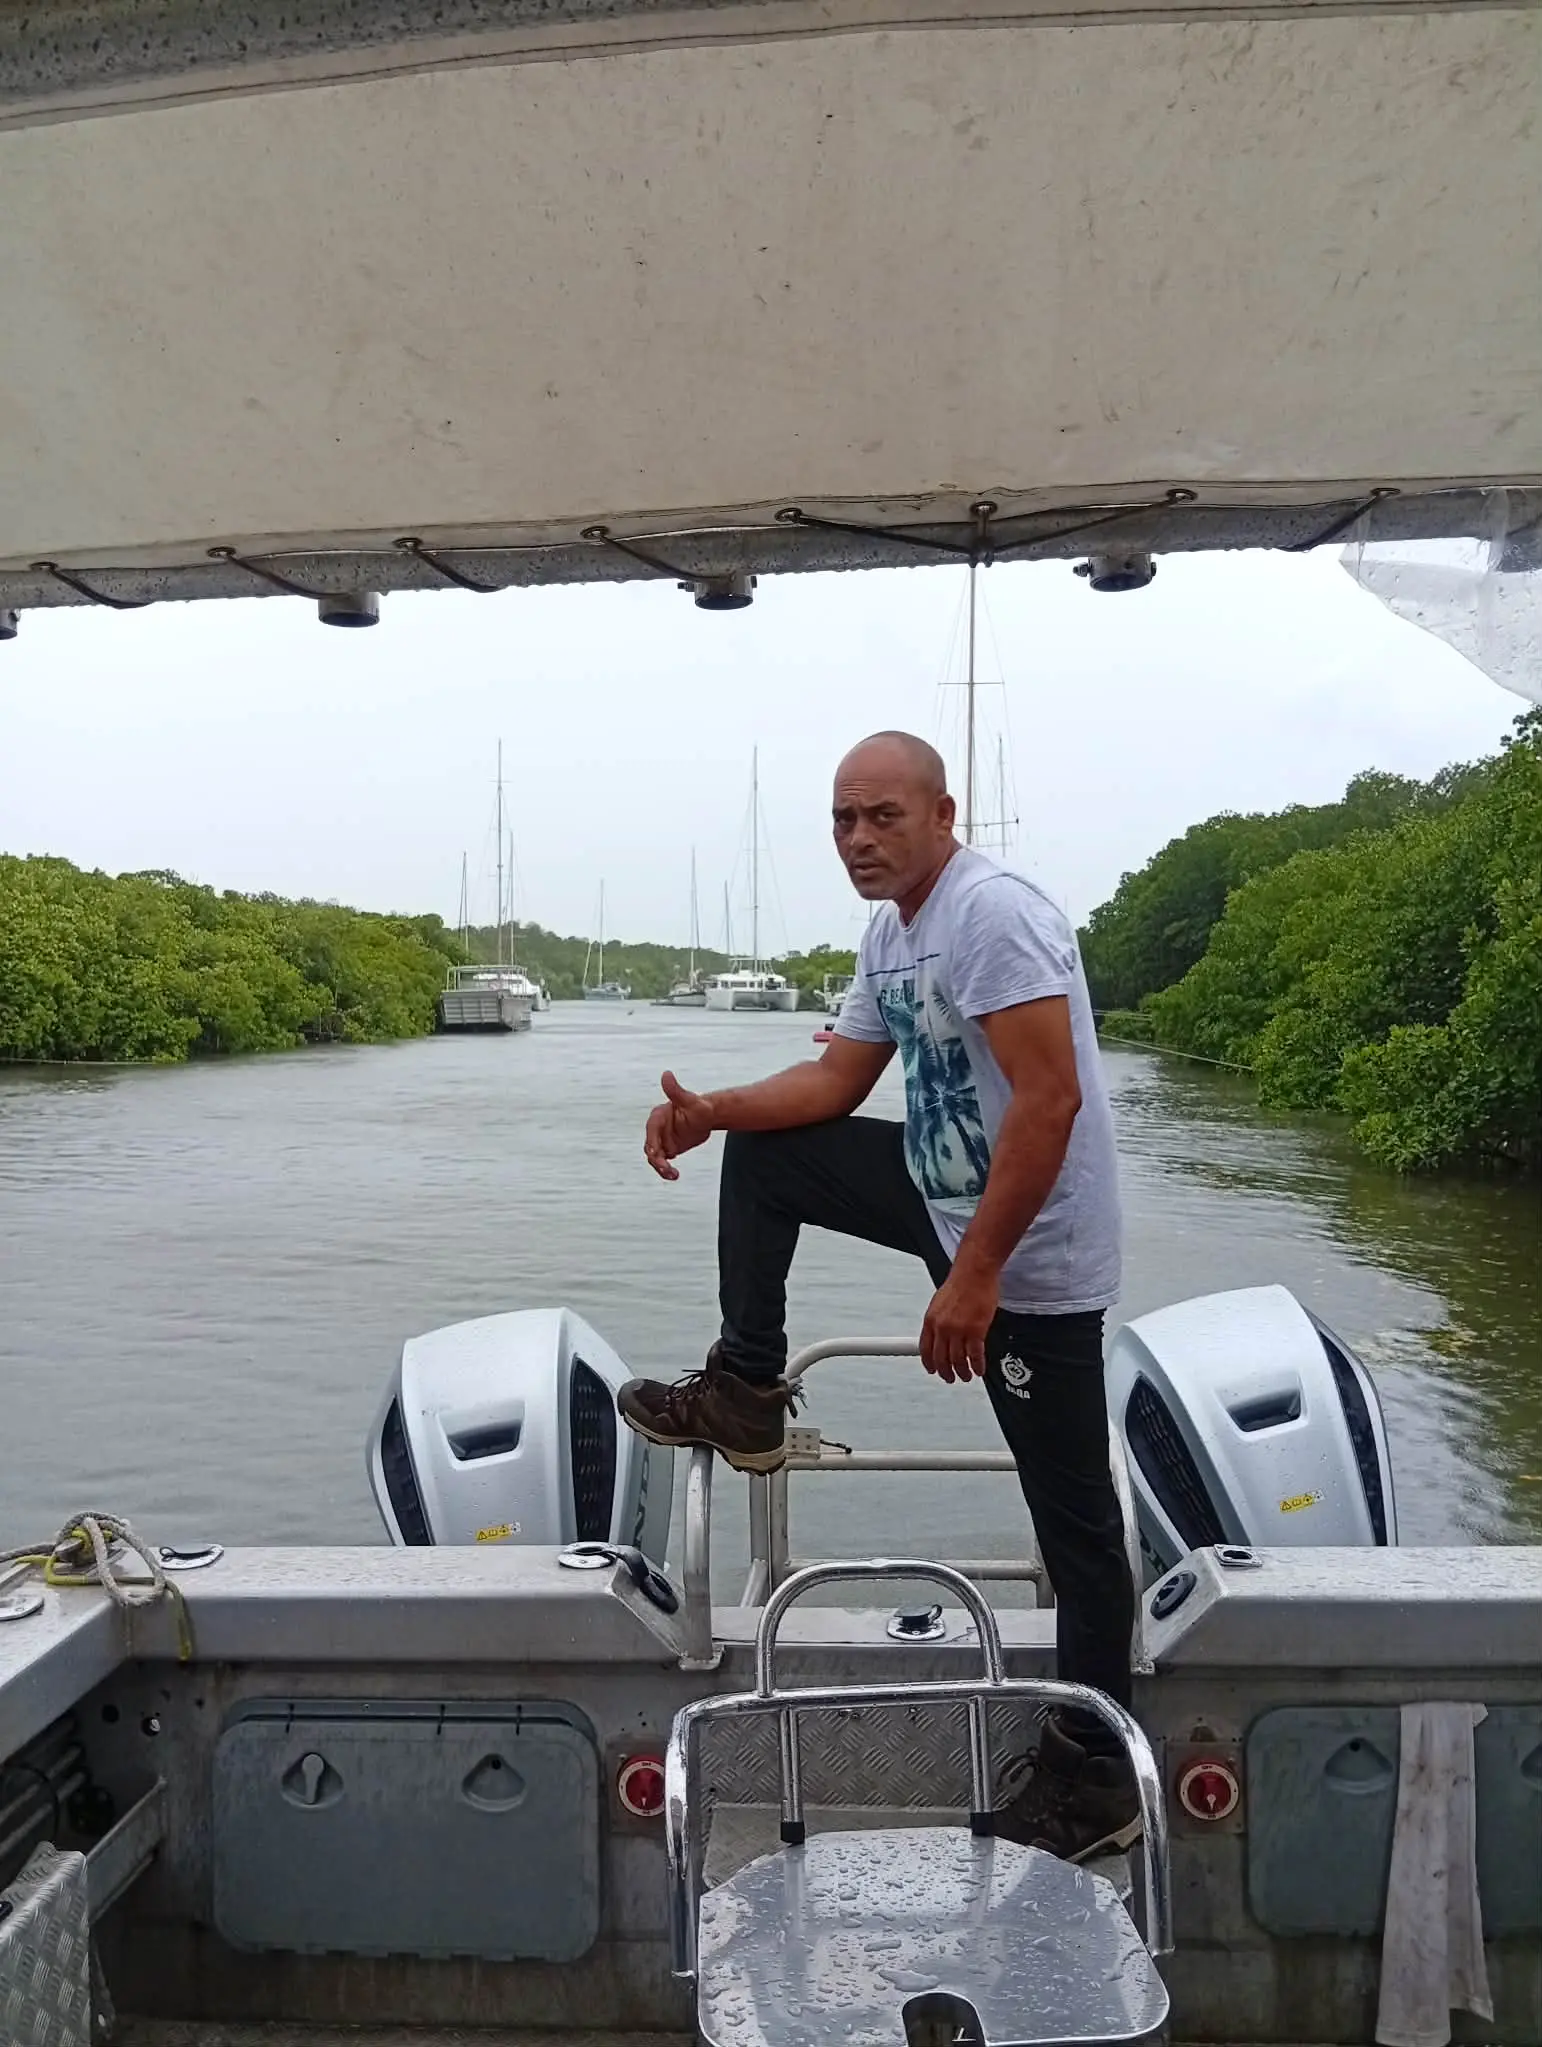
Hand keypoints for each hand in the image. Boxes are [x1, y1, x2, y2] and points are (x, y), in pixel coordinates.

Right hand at [643, 1070, 715, 1180]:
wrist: (708, 1116)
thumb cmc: (699, 1106)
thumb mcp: (689, 1099)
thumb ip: (676, 1090)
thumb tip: (666, 1074)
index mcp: (659, 1116)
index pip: (652, 1130)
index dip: (652, 1141)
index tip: (656, 1154)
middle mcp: (657, 1129)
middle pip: (651, 1147)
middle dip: (656, 1159)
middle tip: (666, 1169)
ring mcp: (662, 1140)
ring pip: (656, 1157)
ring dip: (661, 1168)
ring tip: (673, 1175)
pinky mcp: (668, 1149)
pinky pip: (663, 1162)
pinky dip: (666, 1170)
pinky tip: (675, 1175)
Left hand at [920, 1261, 998, 1383]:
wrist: (975, 1273)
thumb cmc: (960, 1284)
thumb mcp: (939, 1303)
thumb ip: (937, 1321)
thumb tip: (938, 1335)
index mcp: (930, 1320)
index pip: (925, 1349)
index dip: (929, 1363)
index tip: (932, 1370)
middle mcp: (942, 1327)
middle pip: (941, 1359)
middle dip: (945, 1372)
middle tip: (950, 1378)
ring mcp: (959, 1331)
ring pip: (958, 1361)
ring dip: (962, 1372)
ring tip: (966, 1376)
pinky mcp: (976, 1331)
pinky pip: (975, 1356)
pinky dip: (977, 1366)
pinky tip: (978, 1369)